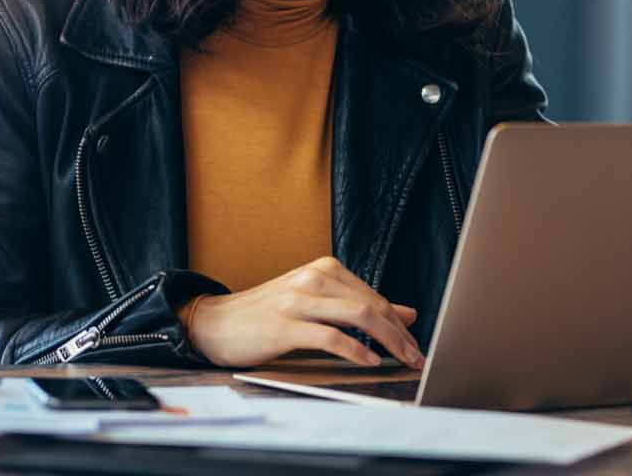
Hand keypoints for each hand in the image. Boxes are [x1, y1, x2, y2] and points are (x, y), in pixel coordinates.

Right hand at [186, 256, 424, 368]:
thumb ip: (358, 305)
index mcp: (324, 269)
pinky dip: (355, 350)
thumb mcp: (316, 302)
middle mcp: (314, 278)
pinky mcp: (285, 325)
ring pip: (358, 316)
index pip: (374, 296)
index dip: (399, 322)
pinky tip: (369, 361)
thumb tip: (407, 314)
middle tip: (416, 356)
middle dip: (400, 334)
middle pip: (372, 305)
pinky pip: (330, 337)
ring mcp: (299, 300)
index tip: (415, 344)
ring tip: (401, 360)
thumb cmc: (267, 315)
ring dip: (388, 341)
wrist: (215, 322)